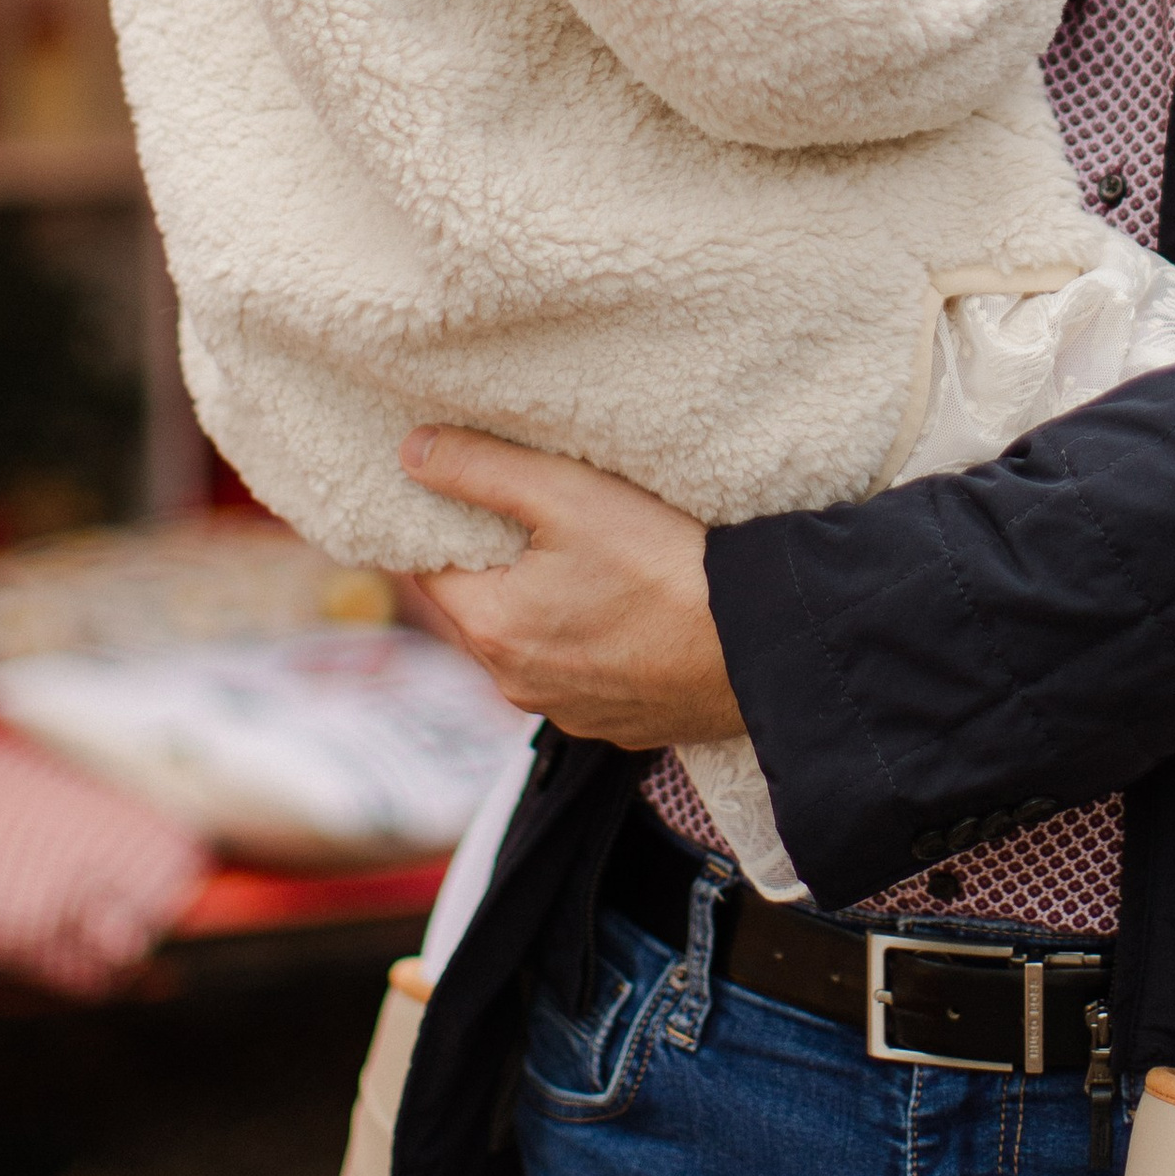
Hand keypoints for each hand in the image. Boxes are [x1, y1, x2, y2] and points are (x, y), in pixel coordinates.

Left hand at [400, 428, 743, 746]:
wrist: (763, 643)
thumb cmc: (666, 565)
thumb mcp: (567, 494)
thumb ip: (482, 468)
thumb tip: (411, 451)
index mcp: (492, 630)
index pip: (430, 567)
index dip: (449, 521)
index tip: (482, 491)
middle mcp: (517, 685)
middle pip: (483, 606)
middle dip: (502, 562)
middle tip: (549, 517)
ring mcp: (570, 712)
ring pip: (533, 642)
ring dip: (548, 605)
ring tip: (598, 561)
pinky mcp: (619, 724)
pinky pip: (582, 673)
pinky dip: (592, 641)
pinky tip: (632, 609)